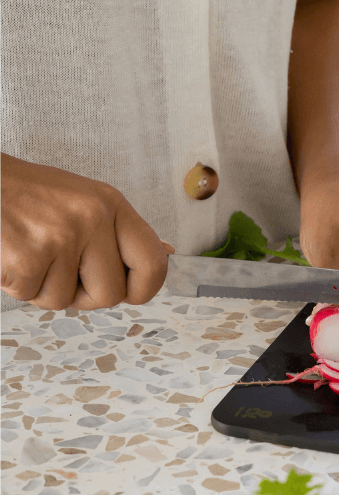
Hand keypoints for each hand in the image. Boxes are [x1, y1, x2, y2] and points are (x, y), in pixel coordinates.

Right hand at [0, 154, 168, 310]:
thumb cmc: (30, 194)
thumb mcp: (86, 199)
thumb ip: (122, 229)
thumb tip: (168, 251)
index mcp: (112, 204)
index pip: (153, 262)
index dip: (144, 289)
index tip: (130, 293)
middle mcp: (93, 218)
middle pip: (111, 295)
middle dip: (85, 296)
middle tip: (63, 273)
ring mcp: (61, 237)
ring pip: (65, 301)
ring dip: (44, 288)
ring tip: (31, 253)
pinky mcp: (27, 257)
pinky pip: (31, 296)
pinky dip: (17, 285)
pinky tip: (11, 254)